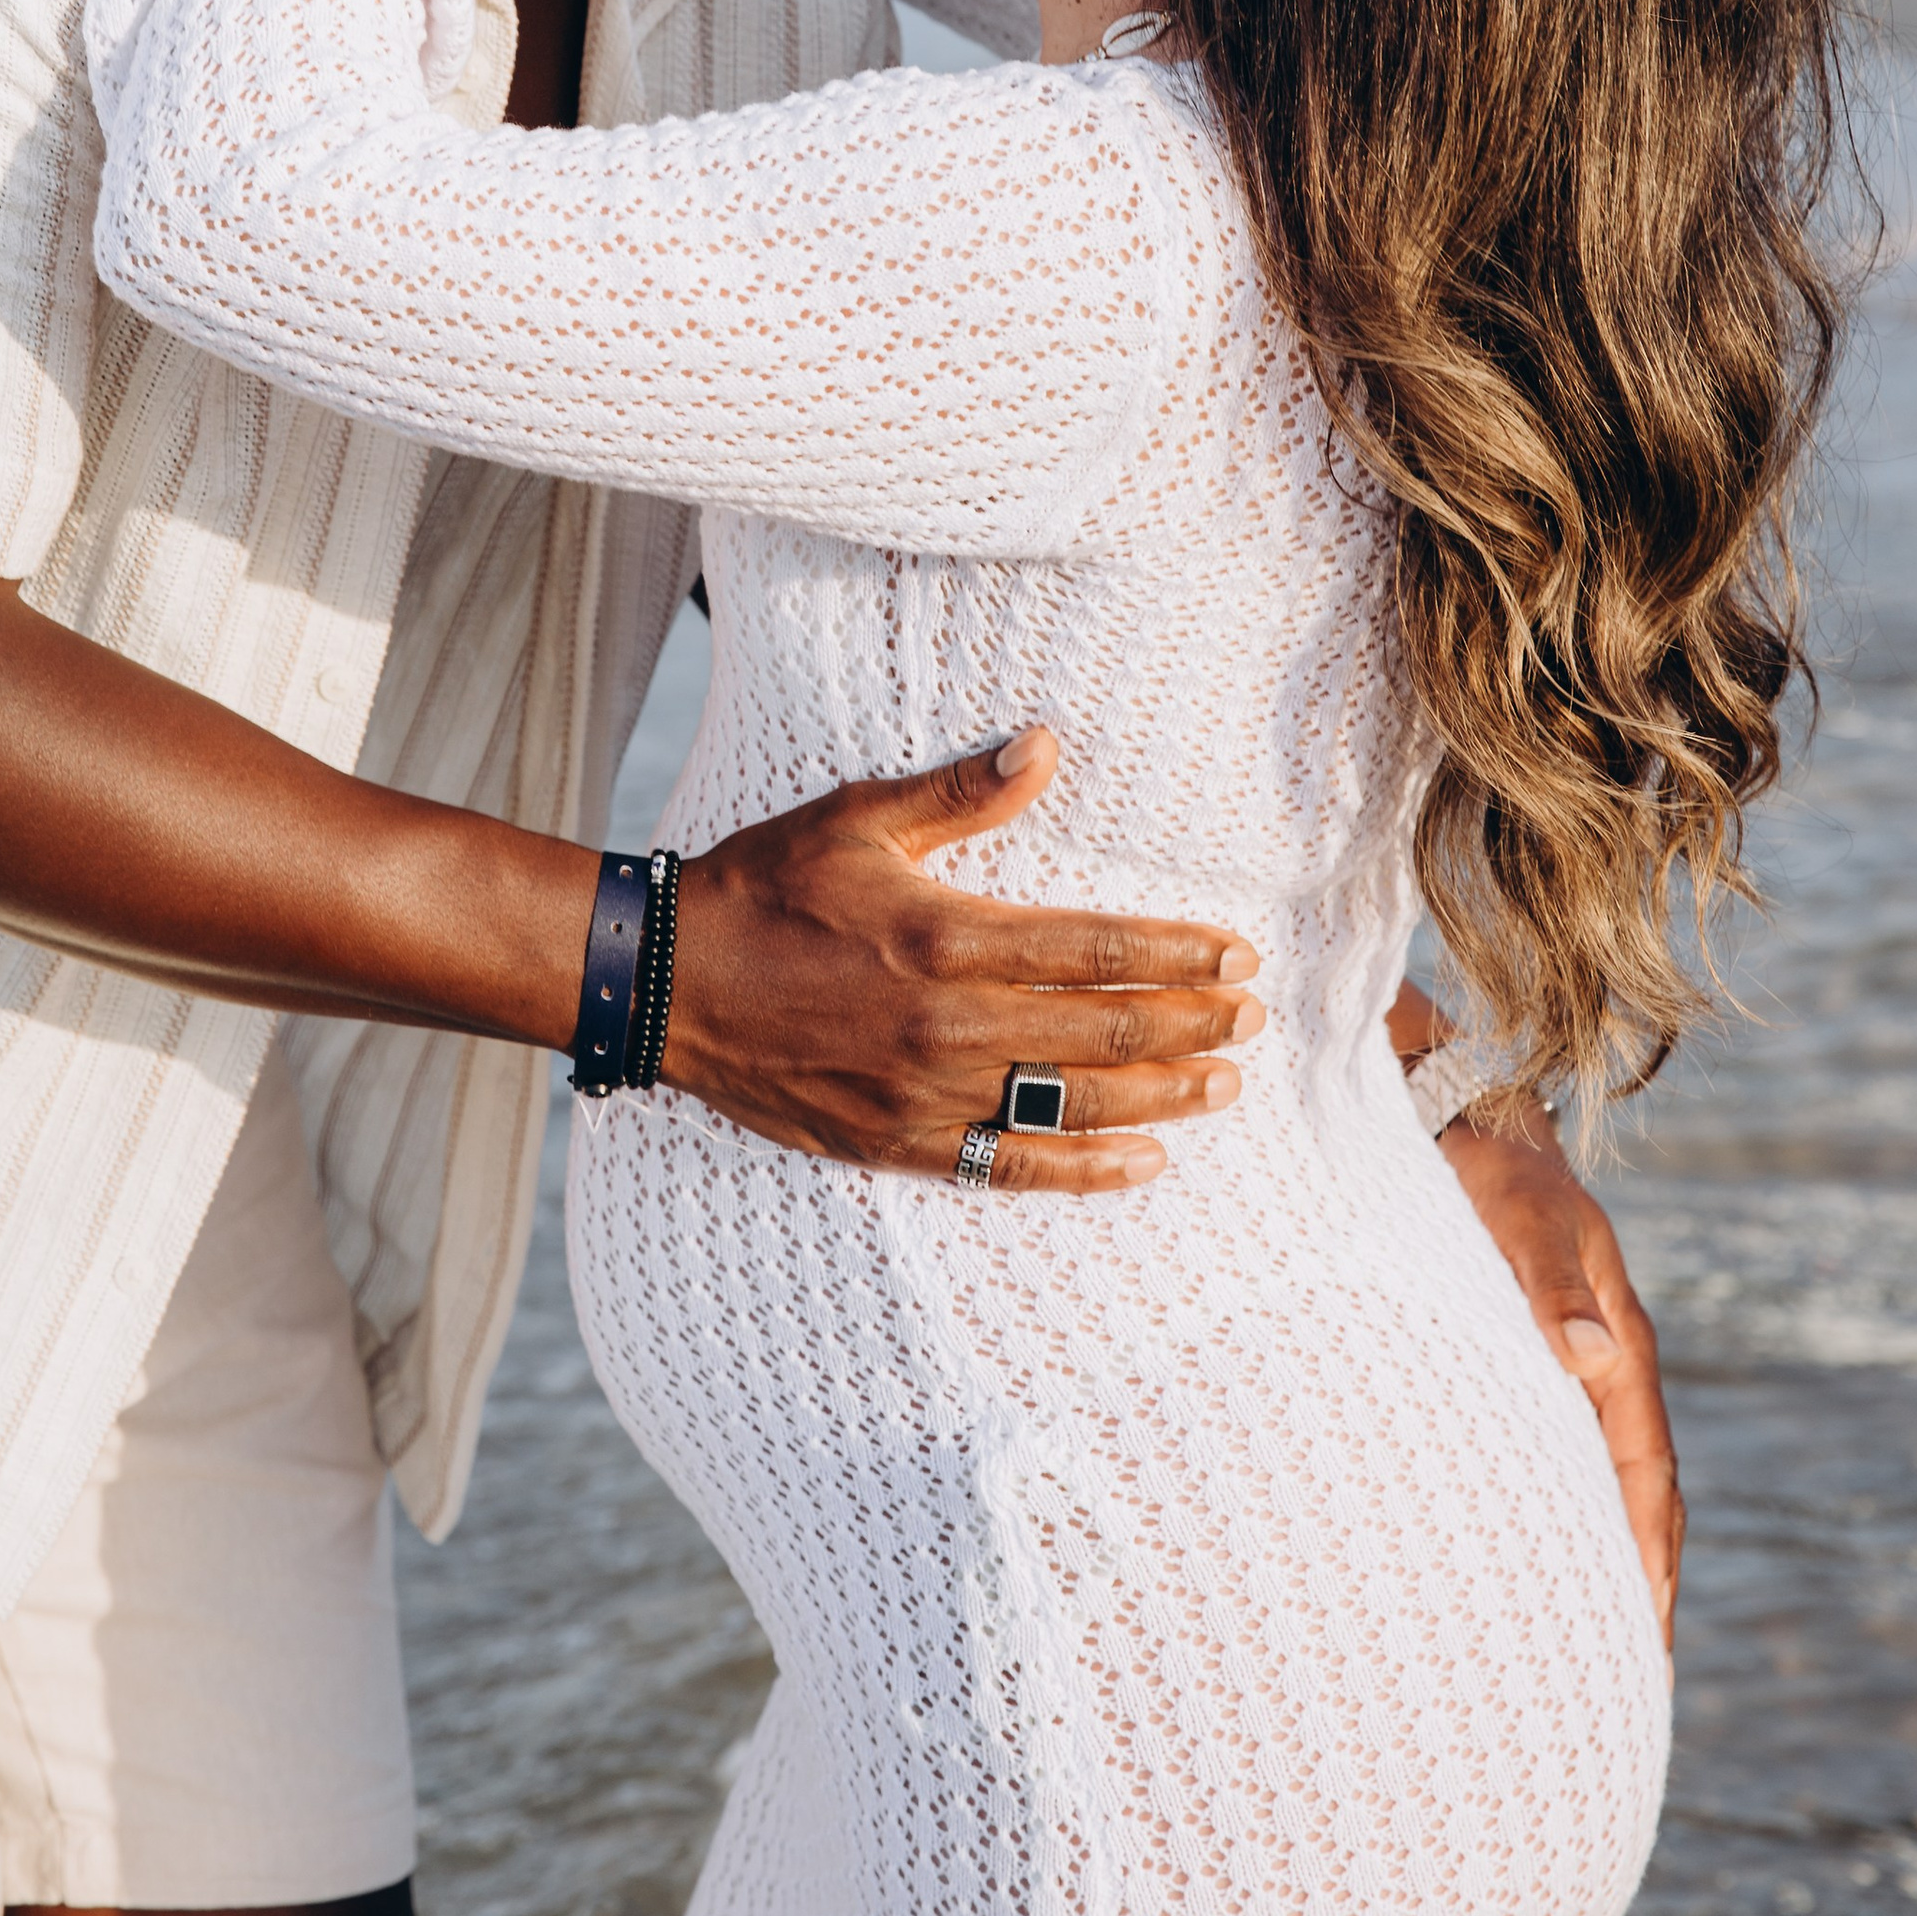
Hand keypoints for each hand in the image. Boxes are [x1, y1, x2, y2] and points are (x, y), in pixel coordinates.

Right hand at [664, 729, 1264, 1195]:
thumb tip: (1046, 746)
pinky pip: (1011, 1167)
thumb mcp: (857, 818)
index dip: (1177, 954)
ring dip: (1160, 1096)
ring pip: (1071, 1104)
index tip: (1238, 954)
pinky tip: (1143, 1163)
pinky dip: (1084, 1170)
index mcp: (945, 936)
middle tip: (1252, 1018)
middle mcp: (947, 1023)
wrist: (663, 984)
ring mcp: (924, 1092)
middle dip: (1190, 1025)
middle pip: (1102, 1033)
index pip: (1094, 949)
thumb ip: (961, 791)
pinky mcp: (898, 1142)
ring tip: (1223, 1085)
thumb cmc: (762, 889)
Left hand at [1439, 1105, 1682, 1647]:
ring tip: (1593, 1630)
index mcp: (1615, 1340)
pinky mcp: (1524, 1359)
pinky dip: (1561, 1505)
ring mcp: (1565, 1363)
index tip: (1649, 1619)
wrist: (1457, 1120)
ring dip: (1602, 1547)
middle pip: (1637, 1485)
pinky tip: (1533, 1545)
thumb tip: (1585, 1358)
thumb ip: (1545, 1285)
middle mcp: (1599, 1360)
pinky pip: (1557, 1449)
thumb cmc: (1485, 1169)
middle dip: (1642, 1571)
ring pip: (1596, 1473)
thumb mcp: (1517, 1218)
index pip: (1645, 1464)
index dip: (1647, 1543)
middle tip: (1638, 1664)